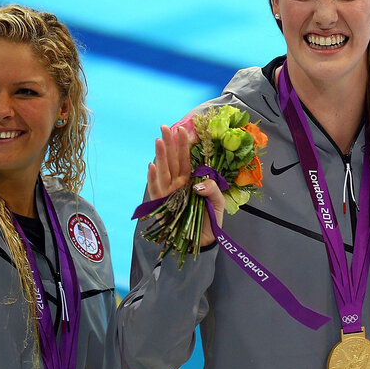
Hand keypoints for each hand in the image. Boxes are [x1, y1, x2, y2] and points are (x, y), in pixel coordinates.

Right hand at [148, 125, 224, 246]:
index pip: (185, 160)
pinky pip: (156, 190)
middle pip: (172, 161)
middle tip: (164, 127)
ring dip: (160, 156)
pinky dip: (152, 179)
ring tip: (158, 140)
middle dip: (168, 144)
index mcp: (190, 182)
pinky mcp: (162, 206)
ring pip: (163, 171)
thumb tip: (198, 183)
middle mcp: (178, 185)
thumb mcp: (218, 203)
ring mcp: (169, 194)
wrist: (203, 241)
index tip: (181, 129)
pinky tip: (151, 165)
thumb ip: (212, 189)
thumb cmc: (210, 220)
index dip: (183, 145)